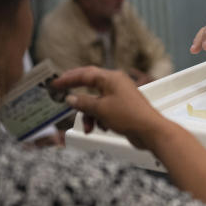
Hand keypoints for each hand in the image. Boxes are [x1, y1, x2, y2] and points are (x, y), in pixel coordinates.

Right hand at [50, 67, 169, 147]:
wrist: (150, 131)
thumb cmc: (129, 116)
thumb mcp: (100, 109)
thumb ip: (83, 103)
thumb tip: (71, 98)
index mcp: (111, 78)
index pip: (85, 74)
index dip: (68, 79)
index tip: (55, 83)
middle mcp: (116, 84)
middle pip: (90, 86)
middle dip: (78, 96)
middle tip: (63, 98)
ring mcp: (120, 95)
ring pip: (96, 102)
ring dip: (89, 115)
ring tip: (89, 127)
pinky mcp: (122, 108)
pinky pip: (104, 110)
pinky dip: (99, 119)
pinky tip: (101, 128)